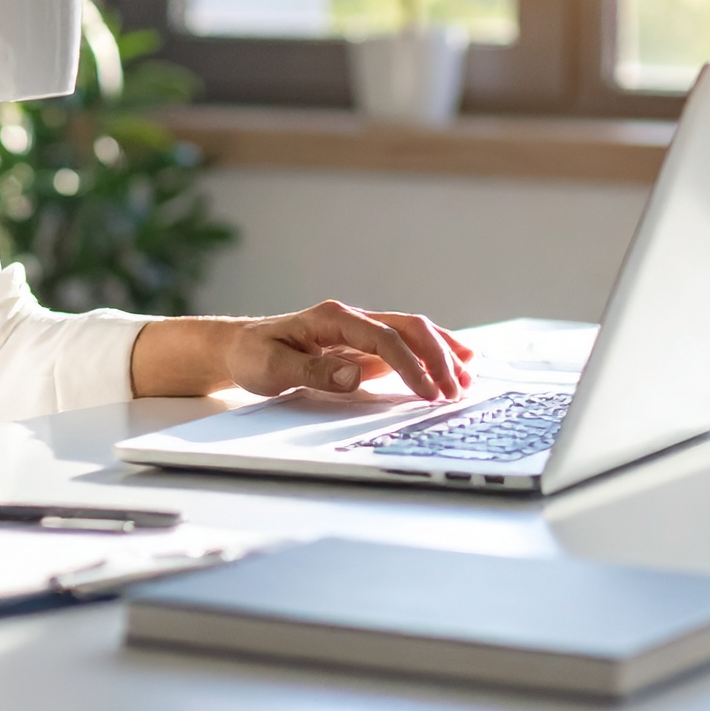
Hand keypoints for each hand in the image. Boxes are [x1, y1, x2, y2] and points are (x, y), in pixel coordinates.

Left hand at [225, 302, 473, 401]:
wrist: (241, 347)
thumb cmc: (253, 355)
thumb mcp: (272, 366)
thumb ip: (312, 371)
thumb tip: (356, 375)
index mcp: (332, 317)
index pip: (383, 337)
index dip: (410, 365)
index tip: (427, 393)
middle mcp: (351, 318)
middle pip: (407, 327)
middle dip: (437, 357)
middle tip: (456, 392)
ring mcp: (360, 331)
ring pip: (412, 332)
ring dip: (441, 353)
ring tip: (467, 379)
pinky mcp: (363, 347)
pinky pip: (404, 346)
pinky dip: (431, 355)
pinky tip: (454, 364)